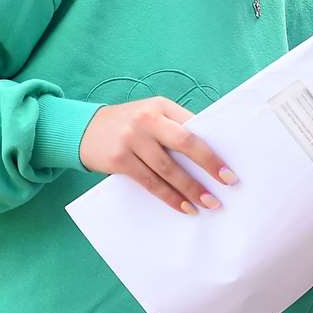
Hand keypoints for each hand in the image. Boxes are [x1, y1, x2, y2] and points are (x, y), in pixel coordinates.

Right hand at [80, 97, 235, 214]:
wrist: (83, 130)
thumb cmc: (128, 125)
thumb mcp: (151, 116)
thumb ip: (175, 128)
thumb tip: (212, 152)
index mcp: (161, 106)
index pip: (194, 126)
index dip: (213, 147)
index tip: (230, 166)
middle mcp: (147, 120)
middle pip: (185, 143)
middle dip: (208, 164)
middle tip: (227, 182)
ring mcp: (131, 139)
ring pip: (168, 168)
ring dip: (191, 188)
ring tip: (209, 202)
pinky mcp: (119, 160)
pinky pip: (150, 182)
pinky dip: (169, 196)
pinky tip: (184, 206)